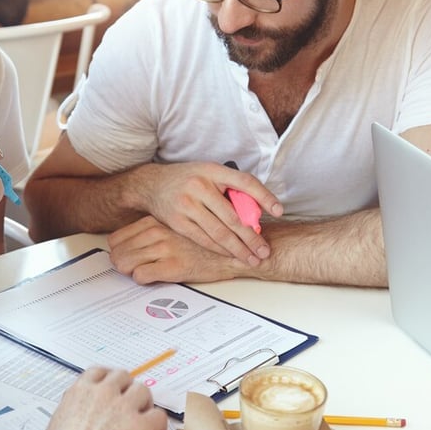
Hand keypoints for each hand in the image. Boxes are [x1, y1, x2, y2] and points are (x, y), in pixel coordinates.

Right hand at [33, 368, 166, 429]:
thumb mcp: (59, 421)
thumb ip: (74, 409)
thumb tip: (79, 413)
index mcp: (82, 391)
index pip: (99, 372)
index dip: (108, 378)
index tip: (112, 386)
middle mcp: (103, 393)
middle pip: (123, 376)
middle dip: (127, 388)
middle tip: (129, 401)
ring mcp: (123, 406)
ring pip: (143, 390)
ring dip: (144, 402)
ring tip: (144, 416)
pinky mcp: (139, 425)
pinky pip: (158, 416)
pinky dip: (160, 425)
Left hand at [109, 215, 247, 283]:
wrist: (233, 251)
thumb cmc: (203, 243)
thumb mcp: (174, 229)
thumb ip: (154, 233)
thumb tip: (130, 247)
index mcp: (155, 222)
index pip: (116, 238)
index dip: (118, 251)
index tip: (124, 258)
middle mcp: (157, 232)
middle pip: (116, 251)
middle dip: (120, 264)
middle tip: (130, 269)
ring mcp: (164, 248)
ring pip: (124, 263)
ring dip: (130, 272)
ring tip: (141, 273)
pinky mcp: (173, 265)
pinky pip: (141, 275)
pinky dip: (142, 279)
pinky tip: (154, 277)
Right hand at [137, 162, 281, 265]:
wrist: (151, 184)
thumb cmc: (187, 179)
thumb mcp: (208, 174)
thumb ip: (228, 188)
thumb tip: (255, 211)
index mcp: (212, 171)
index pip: (245, 182)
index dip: (264, 196)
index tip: (279, 211)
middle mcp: (199, 186)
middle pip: (233, 216)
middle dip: (252, 237)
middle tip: (265, 250)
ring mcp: (187, 204)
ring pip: (219, 232)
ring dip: (238, 248)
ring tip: (252, 258)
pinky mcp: (177, 221)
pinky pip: (203, 239)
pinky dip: (219, 249)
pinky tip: (231, 255)